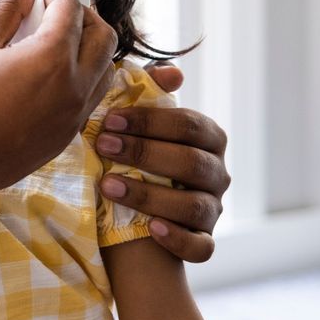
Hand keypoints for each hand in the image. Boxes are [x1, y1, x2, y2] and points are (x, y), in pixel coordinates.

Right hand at [0, 0, 118, 207]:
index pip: (70, 9)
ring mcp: (76, 113)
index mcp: (52, 58)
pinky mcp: (69, 134)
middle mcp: (75, 85)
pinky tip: (54, 75)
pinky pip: (92, 96)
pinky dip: (84, 76)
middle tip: (56, 10)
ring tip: (60, 41)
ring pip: (106, 68)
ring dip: (91, 47)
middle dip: (84, 15)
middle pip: (104, 36)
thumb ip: (5, 10)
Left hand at [95, 61, 230, 262]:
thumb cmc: (133, 157)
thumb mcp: (138, 126)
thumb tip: (173, 73)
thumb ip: (149, 95)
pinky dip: (179, 239)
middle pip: (192, 162)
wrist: (128, 215)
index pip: (188, 124)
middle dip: (144, 152)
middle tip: (102, 145)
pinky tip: (152, 230)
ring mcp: (213, 210)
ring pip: (194, 205)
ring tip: (107, 185)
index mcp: (208, 138)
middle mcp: (217, 173)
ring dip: (149, 195)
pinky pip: (202, 246)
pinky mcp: (204, 242)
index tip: (108, 120)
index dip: (149, 121)